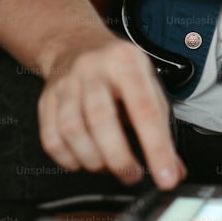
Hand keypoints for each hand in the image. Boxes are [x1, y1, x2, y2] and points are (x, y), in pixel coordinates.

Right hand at [0, 0, 185, 188]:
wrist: (76, 43)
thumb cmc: (119, 69)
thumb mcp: (148, 85)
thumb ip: (162, 127)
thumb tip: (174, 169)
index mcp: (126, 63)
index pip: (145, 110)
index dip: (157, 148)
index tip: (166, 177)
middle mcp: (93, 70)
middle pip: (102, 120)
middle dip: (119, 158)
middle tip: (133, 176)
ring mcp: (66, 84)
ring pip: (73, 130)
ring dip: (93, 160)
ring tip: (108, 167)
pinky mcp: (46, 99)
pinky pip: (51, 137)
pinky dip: (68, 158)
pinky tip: (83, 161)